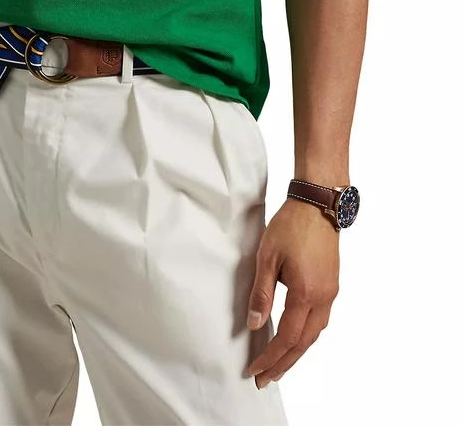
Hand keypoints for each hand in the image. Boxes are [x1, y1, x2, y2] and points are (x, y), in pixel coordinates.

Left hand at [245, 197, 339, 387]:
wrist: (318, 205)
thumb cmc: (291, 226)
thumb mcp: (267, 257)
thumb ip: (261, 293)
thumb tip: (253, 324)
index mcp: (306, 294)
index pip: (286, 338)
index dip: (270, 357)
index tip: (254, 370)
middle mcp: (323, 298)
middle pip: (303, 343)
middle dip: (284, 364)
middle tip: (265, 379)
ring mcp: (331, 292)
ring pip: (314, 334)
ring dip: (296, 352)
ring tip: (278, 365)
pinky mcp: (332, 285)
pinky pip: (320, 320)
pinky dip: (306, 336)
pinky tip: (295, 337)